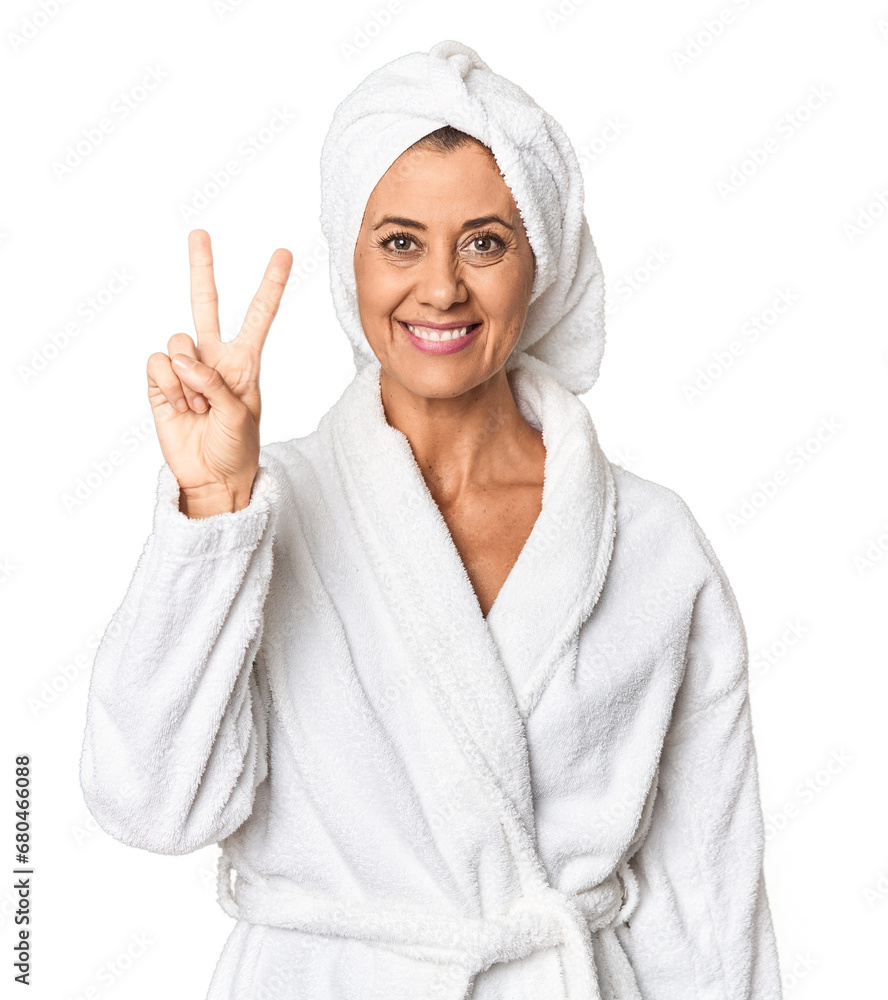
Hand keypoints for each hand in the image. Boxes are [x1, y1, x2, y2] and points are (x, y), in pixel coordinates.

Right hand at [146, 230, 292, 516]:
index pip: (259, 316)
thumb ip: (214, 383)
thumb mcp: (241, 416)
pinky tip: (180, 407)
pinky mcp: (160, 382)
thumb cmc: (237, 447)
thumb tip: (183, 359)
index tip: (283, 252)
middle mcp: (214, 357)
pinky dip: (168, 387)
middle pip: (206, 304)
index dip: (270, 285)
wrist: (212, 477)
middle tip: (199, 233)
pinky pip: (158, 365)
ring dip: (188, 379)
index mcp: (245, 361)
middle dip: (202, 268)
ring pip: (178, 342)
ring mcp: (185, 368)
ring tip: (198, 407)